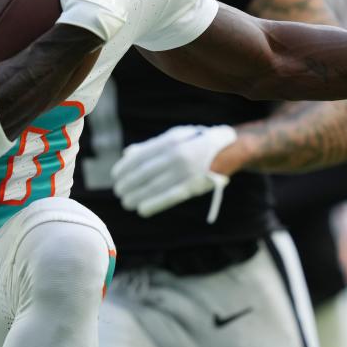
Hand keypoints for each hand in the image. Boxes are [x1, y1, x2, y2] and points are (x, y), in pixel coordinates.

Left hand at [111, 124, 238, 221]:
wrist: (230, 148)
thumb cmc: (198, 143)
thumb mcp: (177, 136)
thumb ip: (152, 145)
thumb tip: (128, 154)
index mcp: (170, 140)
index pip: (140, 156)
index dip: (124, 168)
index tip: (115, 176)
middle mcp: (177, 155)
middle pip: (144, 173)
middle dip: (128, 184)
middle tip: (119, 191)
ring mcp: (186, 171)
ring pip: (154, 187)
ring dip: (136, 196)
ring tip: (126, 202)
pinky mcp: (195, 185)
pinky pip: (171, 196)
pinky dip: (154, 204)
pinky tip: (142, 209)